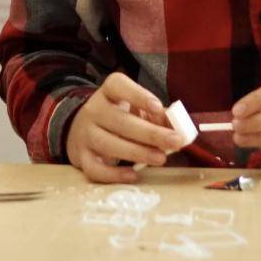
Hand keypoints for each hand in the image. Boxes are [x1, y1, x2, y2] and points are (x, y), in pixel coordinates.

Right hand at [65, 73, 188, 182]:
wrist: (83, 130)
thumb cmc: (119, 118)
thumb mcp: (136, 109)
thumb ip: (157, 116)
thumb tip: (178, 129)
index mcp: (108, 92)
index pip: (117, 85)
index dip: (138, 95)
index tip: (158, 107)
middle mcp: (93, 110)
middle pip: (119, 120)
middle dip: (150, 133)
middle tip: (175, 142)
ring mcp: (85, 134)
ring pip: (107, 144)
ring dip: (137, 152)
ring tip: (161, 159)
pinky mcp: (81, 157)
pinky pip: (95, 168)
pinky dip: (114, 174)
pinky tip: (133, 175)